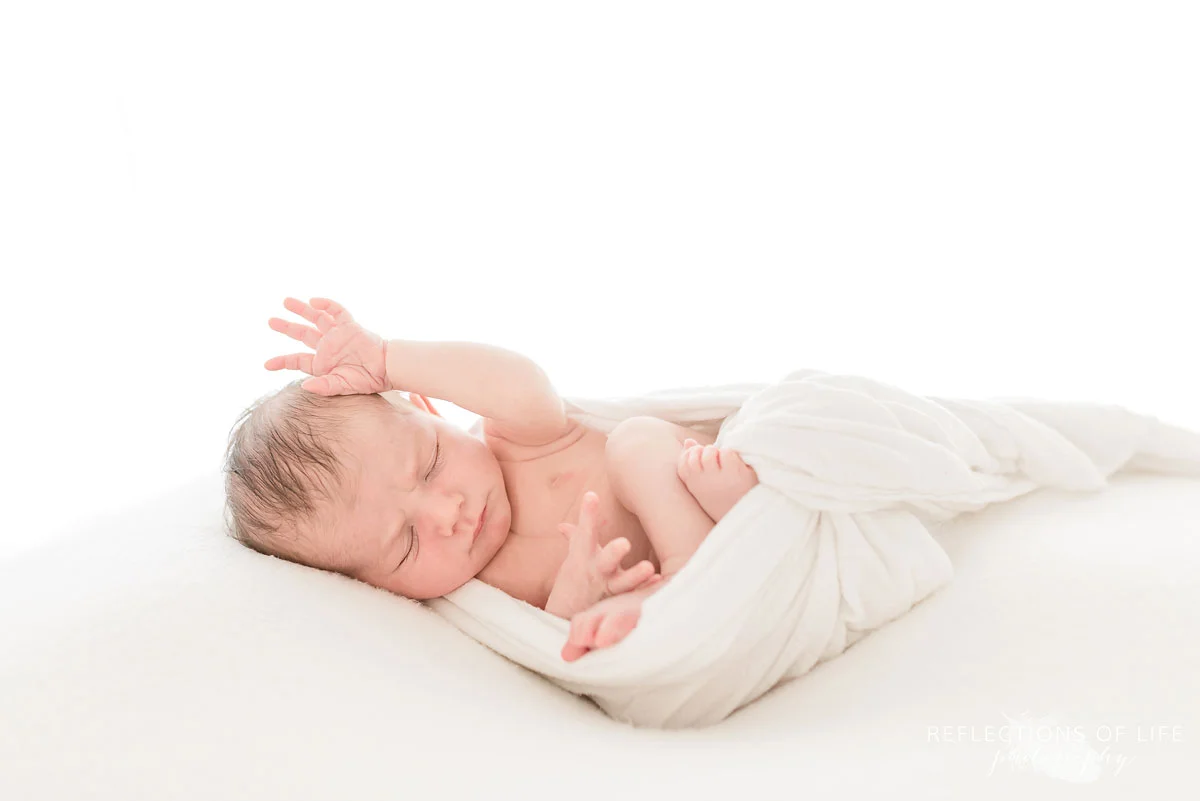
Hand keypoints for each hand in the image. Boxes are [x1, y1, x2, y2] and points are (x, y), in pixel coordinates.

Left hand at [264, 297, 389, 395]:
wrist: (387, 370)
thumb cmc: (366, 380)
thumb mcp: (342, 386)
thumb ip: (324, 386)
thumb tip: (304, 385)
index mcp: (322, 363)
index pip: (297, 359)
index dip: (282, 361)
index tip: (266, 365)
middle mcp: (327, 346)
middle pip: (303, 333)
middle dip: (287, 327)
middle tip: (271, 321)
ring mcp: (338, 334)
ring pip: (316, 318)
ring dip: (302, 310)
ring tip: (286, 301)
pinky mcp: (350, 326)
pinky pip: (337, 311)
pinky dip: (326, 305)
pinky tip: (315, 301)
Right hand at [545, 491, 661, 620]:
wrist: (565, 618)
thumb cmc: (574, 582)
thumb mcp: (572, 560)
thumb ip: (574, 539)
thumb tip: (563, 525)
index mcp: (583, 556)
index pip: (585, 532)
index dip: (588, 515)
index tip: (591, 495)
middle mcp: (596, 571)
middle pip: (606, 560)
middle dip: (614, 552)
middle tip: (624, 543)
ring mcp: (607, 588)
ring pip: (622, 583)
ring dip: (635, 575)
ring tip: (649, 568)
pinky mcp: (618, 603)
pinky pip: (634, 596)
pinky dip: (646, 588)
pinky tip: (659, 580)